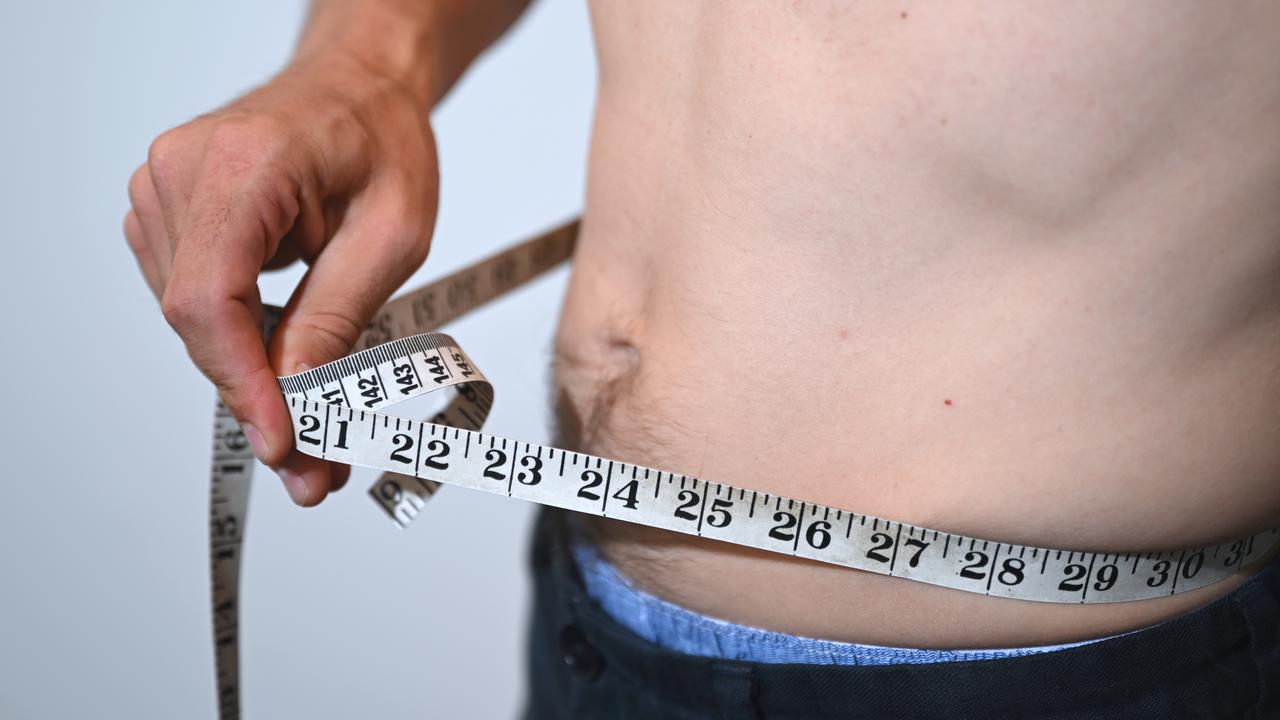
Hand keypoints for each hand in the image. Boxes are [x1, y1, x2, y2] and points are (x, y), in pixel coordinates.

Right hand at [124, 54, 438, 505]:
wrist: (360, 87)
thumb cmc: (382, 141)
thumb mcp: (392, 235)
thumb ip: (338, 316)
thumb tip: (299, 399)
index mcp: (244, 164)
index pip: (210, 297)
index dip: (242, 382)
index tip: (284, 441)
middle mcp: (182, 171)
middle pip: (196, 319)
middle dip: (257, 396)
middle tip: (315, 464)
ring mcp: (164, 188)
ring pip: (192, 319)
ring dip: (250, 372)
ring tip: (317, 416)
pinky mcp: (168, 211)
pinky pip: (193, 298)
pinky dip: (239, 337)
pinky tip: (283, 353)